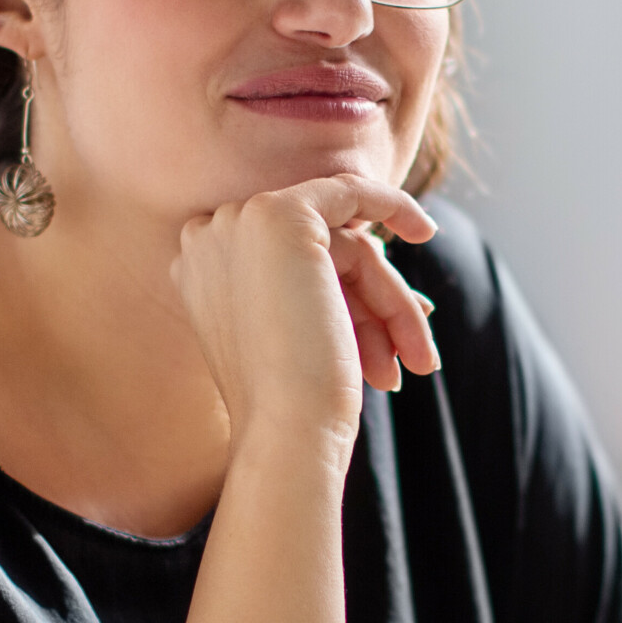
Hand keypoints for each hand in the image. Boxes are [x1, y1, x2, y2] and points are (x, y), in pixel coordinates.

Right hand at [171, 174, 439, 450]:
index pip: (288, 263)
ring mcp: (237, 221)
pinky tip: (424, 231)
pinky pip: (351, 191)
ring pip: (345, 244)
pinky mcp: (281, 213)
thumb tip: (378, 255)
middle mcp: (205, 239)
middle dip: (373, 307)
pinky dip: (393, 206)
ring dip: (390, 305)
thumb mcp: (297, 334)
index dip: (345, 296)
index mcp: (196, 270)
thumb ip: (316, 288)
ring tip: (418, 362)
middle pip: (320, 254)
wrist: (285, 430)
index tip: (391, 331)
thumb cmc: (295, 402)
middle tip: (417, 362)